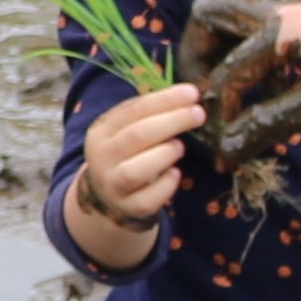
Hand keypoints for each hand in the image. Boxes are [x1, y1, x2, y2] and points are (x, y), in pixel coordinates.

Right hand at [68, 82, 203, 267]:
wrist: (109, 195)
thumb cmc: (128, 153)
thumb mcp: (127, 129)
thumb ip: (150, 114)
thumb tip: (188, 96)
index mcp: (101, 130)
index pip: (133, 109)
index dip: (164, 100)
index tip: (192, 93)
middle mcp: (102, 157)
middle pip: (137, 135)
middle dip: (172, 121)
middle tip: (198, 114)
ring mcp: (112, 185)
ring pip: (135, 170)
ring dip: (164, 154)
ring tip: (180, 146)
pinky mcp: (128, 208)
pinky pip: (148, 199)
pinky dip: (166, 185)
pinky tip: (175, 174)